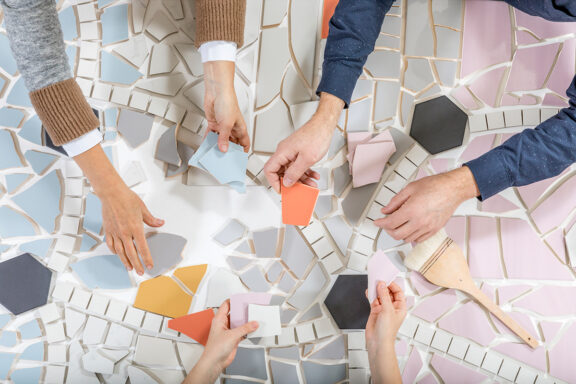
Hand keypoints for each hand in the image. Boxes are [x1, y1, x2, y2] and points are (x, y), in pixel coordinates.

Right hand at [73, 145, 163, 274]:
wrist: (111, 193)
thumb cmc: (126, 198)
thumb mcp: (143, 208)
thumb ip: (151, 219)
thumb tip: (160, 223)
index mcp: (135, 227)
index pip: (142, 247)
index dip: (147, 258)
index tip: (149, 265)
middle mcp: (124, 232)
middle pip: (131, 253)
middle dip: (136, 264)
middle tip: (140, 272)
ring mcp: (115, 232)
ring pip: (120, 251)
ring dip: (125, 261)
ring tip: (129, 267)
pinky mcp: (108, 230)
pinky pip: (111, 244)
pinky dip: (114, 251)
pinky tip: (117, 254)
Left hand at [185, 300, 257, 382]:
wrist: (214, 363)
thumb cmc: (214, 349)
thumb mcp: (232, 335)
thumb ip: (244, 329)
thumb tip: (253, 323)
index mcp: (219, 319)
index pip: (227, 305)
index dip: (234, 300)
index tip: (243, 298)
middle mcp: (223, 324)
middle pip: (235, 313)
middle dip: (242, 311)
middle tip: (251, 308)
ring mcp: (229, 332)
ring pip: (239, 323)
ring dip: (246, 322)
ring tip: (254, 318)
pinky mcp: (233, 339)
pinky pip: (242, 332)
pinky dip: (247, 331)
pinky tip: (253, 329)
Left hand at [204, 61, 248, 152]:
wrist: (217, 92)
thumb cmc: (228, 102)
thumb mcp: (227, 124)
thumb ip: (224, 138)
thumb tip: (223, 149)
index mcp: (240, 129)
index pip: (244, 143)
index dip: (242, 152)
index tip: (238, 160)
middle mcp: (232, 128)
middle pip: (231, 143)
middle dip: (228, 151)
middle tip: (224, 159)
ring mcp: (222, 126)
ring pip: (220, 140)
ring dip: (217, 145)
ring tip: (213, 153)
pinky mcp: (214, 123)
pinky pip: (211, 134)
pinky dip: (208, 139)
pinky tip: (206, 144)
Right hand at [264, 92, 343, 192]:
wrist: (324, 125)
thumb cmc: (316, 136)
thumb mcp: (307, 159)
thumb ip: (295, 172)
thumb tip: (287, 182)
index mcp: (282, 152)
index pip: (269, 170)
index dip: (274, 182)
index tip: (282, 190)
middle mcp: (284, 151)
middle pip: (280, 171)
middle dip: (290, 182)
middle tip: (297, 189)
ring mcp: (291, 151)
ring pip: (291, 170)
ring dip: (301, 178)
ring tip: (310, 184)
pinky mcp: (298, 151)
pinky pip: (298, 165)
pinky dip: (305, 172)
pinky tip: (312, 175)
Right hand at [365, 281, 406, 352]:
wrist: (377, 342)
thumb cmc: (387, 332)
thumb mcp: (387, 310)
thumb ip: (384, 296)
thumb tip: (382, 285)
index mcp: (400, 307)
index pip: (398, 292)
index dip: (393, 285)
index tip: (386, 279)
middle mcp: (392, 307)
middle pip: (388, 292)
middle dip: (383, 286)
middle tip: (378, 280)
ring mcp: (383, 309)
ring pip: (380, 295)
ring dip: (376, 290)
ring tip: (372, 284)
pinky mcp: (375, 311)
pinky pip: (373, 300)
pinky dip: (370, 295)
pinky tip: (368, 292)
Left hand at [375, 166, 478, 242]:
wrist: (453, 189)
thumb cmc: (436, 186)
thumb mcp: (410, 188)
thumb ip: (396, 201)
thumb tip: (386, 210)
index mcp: (412, 210)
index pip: (390, 223)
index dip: (380, 224)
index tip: (377, 222)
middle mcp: (419, 222)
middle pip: (397, 235)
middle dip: (388, 230)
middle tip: (385, 224)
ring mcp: (428, 228)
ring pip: (407, 239)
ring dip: (399, 233)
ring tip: (397, 225)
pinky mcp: (434, 230)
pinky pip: (419, 240)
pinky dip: (411, 236)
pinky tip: (409, 229)